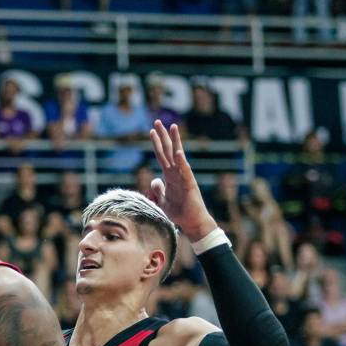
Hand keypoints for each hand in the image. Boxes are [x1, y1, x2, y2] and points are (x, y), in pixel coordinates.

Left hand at [148, 119, 217, 241]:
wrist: (193, 224)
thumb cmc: (180, 213)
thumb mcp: (163, 201)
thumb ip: (158, 190)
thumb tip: (154, 180)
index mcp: (170, 176)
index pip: (162, 156)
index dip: (157, 143)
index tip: (152, 130)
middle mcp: (177, 173)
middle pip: (169, 151)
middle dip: (163, 136)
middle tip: (157, 121)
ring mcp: (184, 177)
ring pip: (178, 156)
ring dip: (175, 142)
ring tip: (172, 127)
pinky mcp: (190, 185)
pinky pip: (185, 172)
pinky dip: (182, 162)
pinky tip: (179, 152)